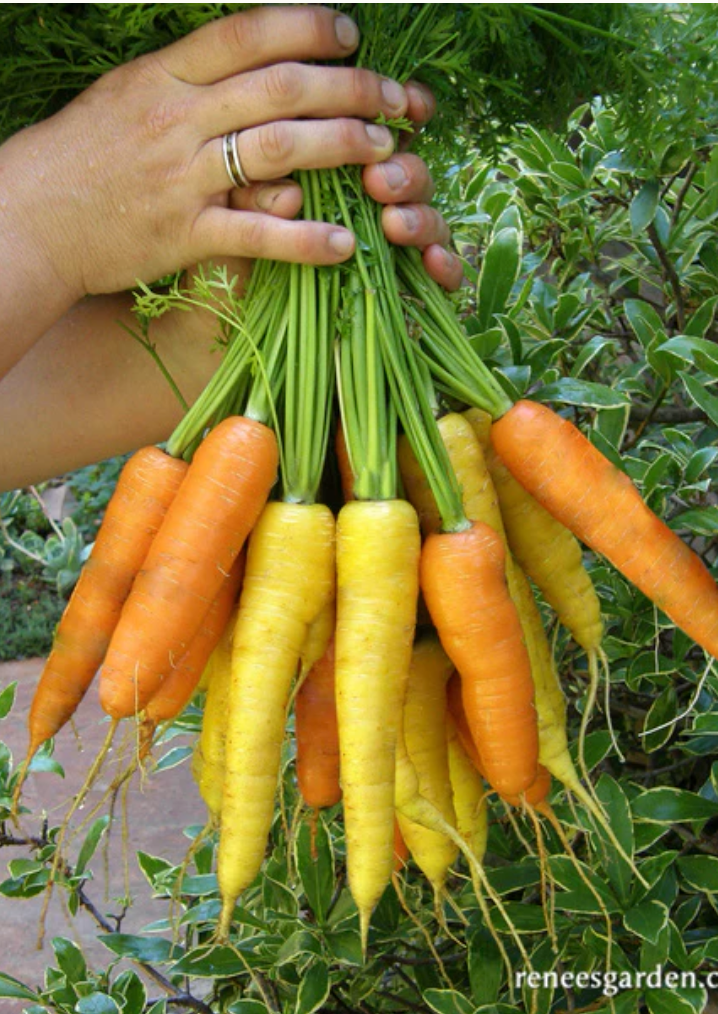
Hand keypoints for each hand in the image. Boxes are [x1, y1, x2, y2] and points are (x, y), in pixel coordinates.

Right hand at [1, 5, 459, 302]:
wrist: (30, 219)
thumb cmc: (79, 156)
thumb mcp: (125, 94)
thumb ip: (186, 78)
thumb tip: (247, 59)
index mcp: (163, 75)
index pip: (247, 35)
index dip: (306, 28)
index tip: (350, 35)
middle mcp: (177, 118)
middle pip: (280, 88)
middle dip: (349, 87)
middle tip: (395, 99)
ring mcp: (182, 178)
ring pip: (277, 149)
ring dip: (341, 146)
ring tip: (386, 153)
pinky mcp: (184, 236)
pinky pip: (256, 234)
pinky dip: (304, 239)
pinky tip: (345, 243)